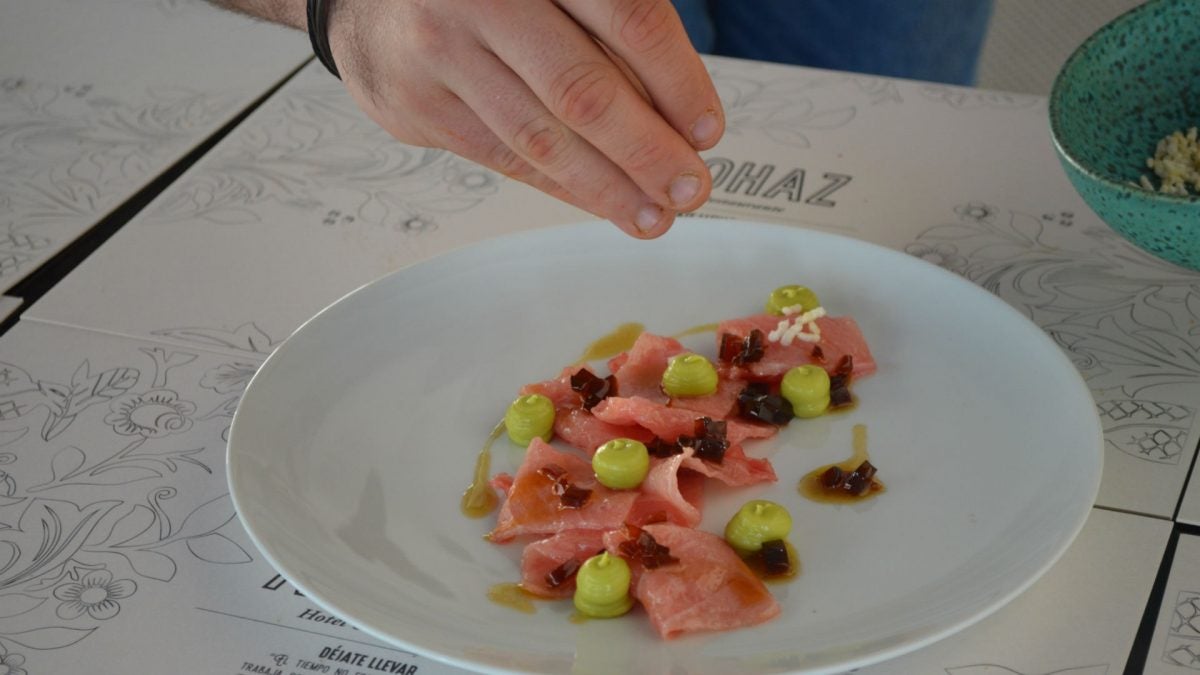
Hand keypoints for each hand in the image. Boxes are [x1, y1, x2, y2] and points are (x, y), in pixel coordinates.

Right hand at [325, 0, 723, 237]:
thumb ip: (604, 26)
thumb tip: (674, 113)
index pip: (628, 19)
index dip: (677, 82)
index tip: (707, 130)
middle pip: (584, 90)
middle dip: (648, 151)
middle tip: (690, 189)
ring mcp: (441, 52)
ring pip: (541, 137)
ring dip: (607, 187)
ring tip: (652, 215)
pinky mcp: (417, 104)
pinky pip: (503, 157)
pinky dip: (559, 186)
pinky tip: (598, 202)